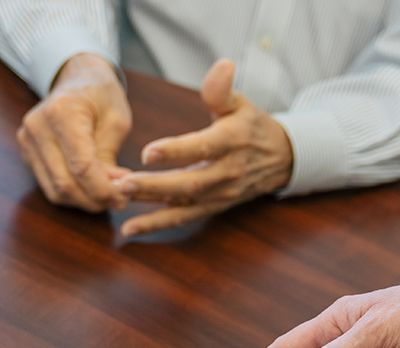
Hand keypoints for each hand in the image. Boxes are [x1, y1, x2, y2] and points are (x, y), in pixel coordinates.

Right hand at [18, 53, 131, 211]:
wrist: (77, 78)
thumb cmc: (101, 96)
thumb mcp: (116, 121)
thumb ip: (110, 158)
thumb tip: (111, 193)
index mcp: (62, 111)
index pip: (81, 166)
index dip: (103, 190)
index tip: (123, 198)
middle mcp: (38, 126)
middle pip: (65, 183)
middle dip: (95, 199)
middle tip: (119, 201)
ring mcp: (28, 140)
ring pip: (55, 190)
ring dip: (83, 201)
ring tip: (107, 195)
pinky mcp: (28, 152)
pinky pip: (49, 185)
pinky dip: (72, 194)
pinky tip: (91, 188)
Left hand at [116, 58, 292, 236]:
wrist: (279, 159)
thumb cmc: (252, 126)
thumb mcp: (241, 102)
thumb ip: (223, 89)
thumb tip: (222, 66)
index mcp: (231, 141)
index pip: (203, 147)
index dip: (176, 151)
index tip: (148, 152)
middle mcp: (226, 172)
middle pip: (189, 183)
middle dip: (155, 186)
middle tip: (124, 183)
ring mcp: (219, 193)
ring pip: (183, 203)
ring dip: (150, 205)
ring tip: (120, 200)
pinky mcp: (212, 206)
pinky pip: (182, 217)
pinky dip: (156, 224)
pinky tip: (130, 229)